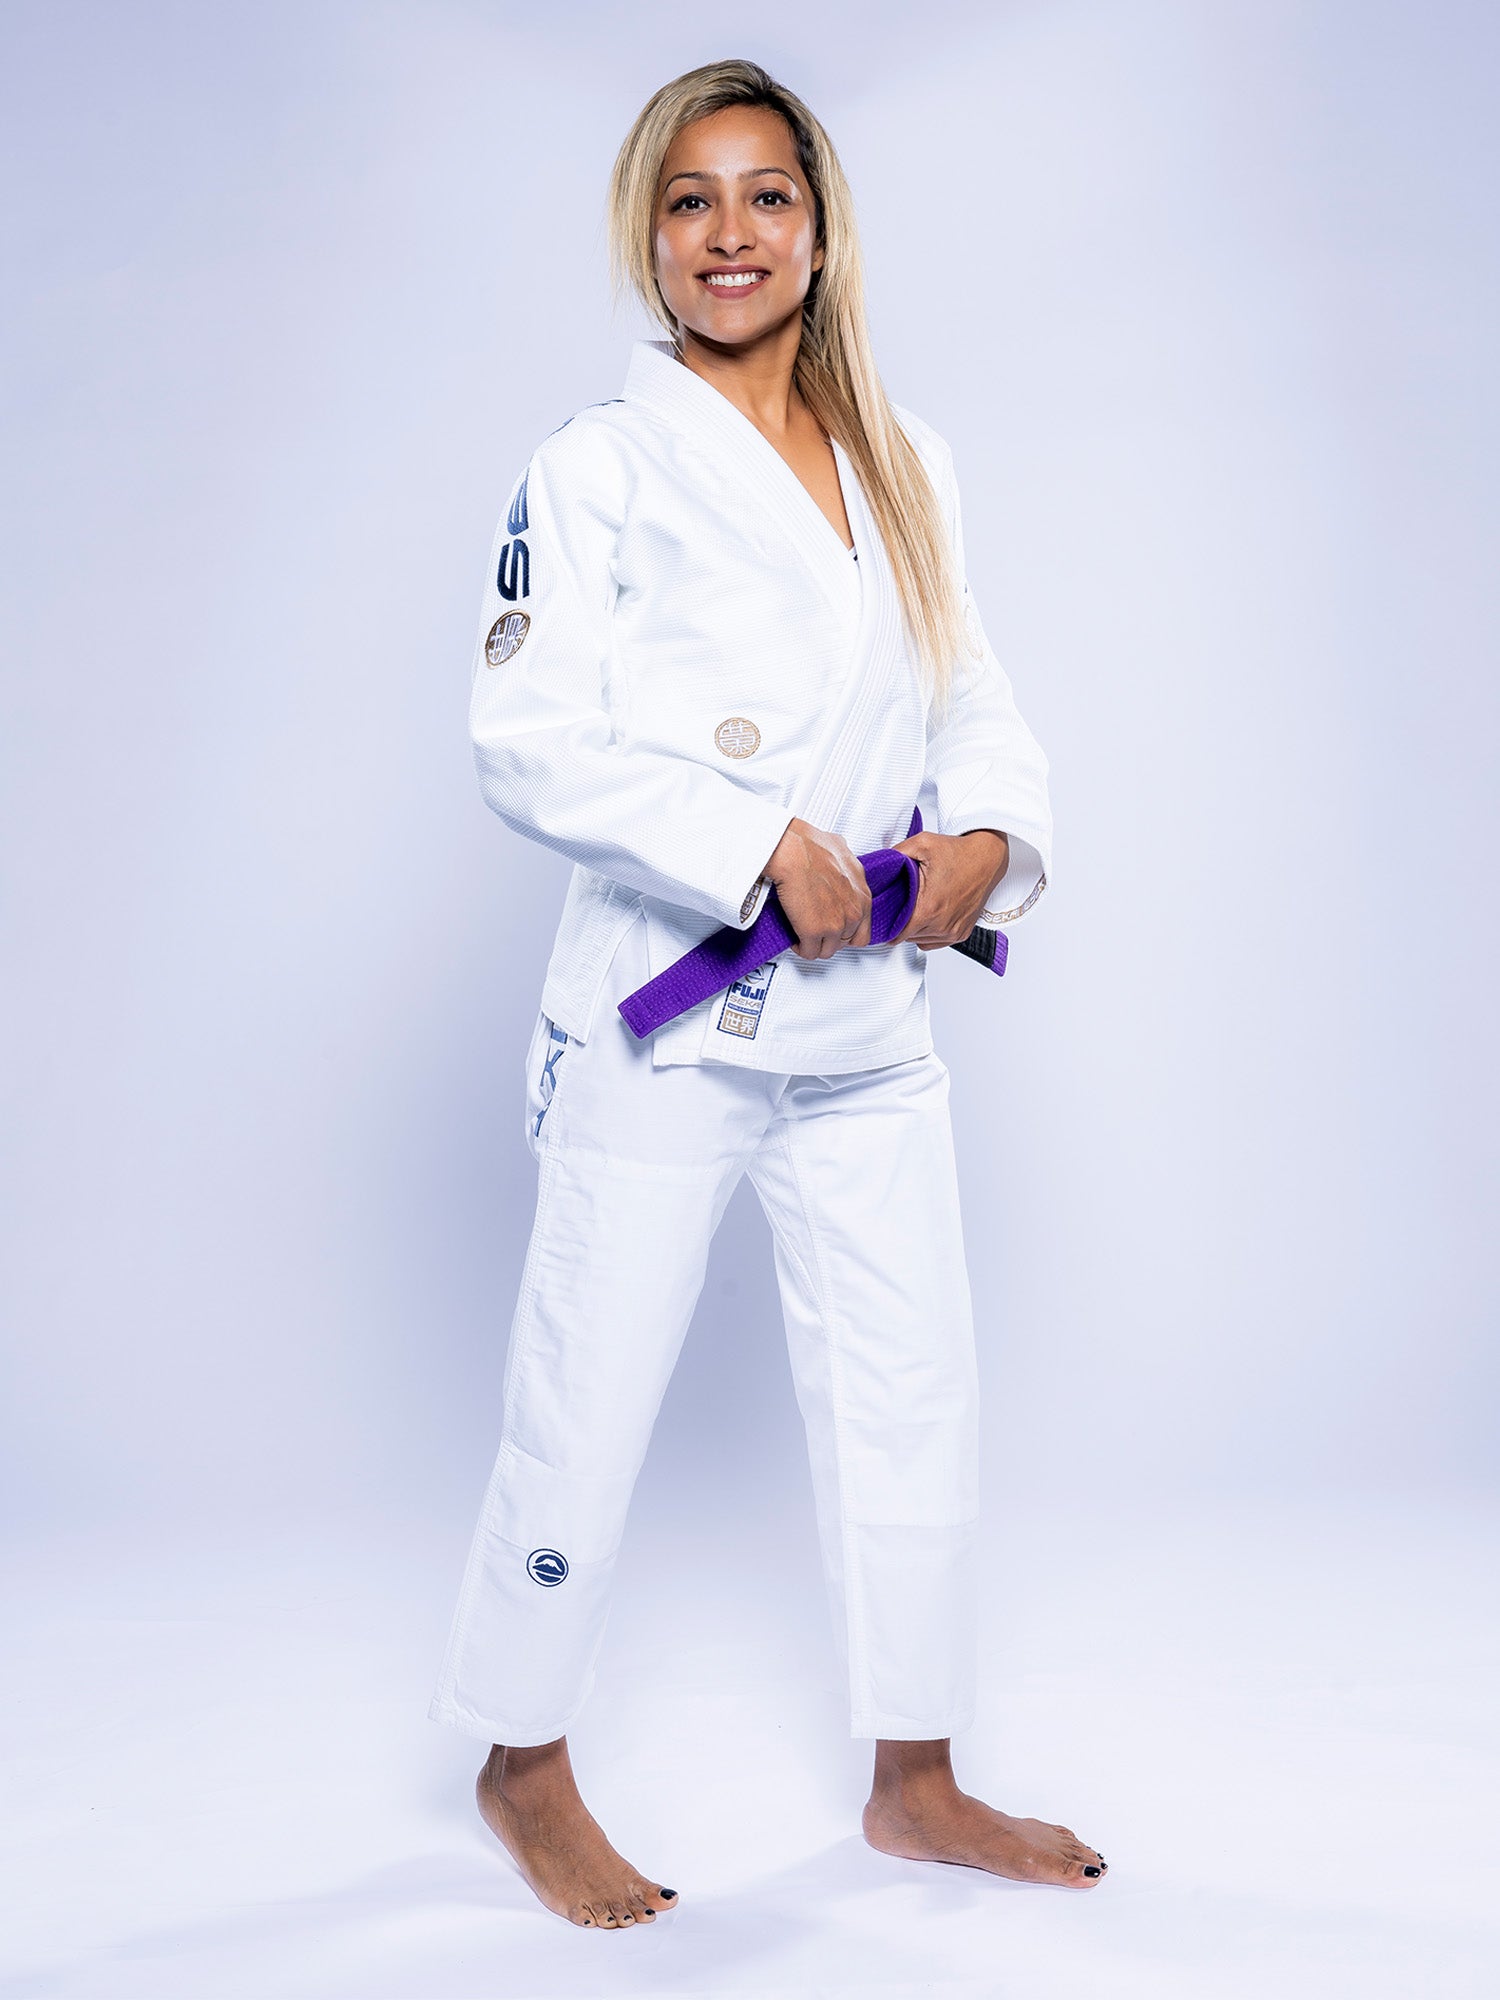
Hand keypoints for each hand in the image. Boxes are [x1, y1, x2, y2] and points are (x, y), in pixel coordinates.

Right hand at [764, 818, 872, 960]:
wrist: (792, 851)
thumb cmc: (810, 846)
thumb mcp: (841, 851)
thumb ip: (846, 864)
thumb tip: (839, 862)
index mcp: (862, 895)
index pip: (863, 930)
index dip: (846, 931)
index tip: (835, 928)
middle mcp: (854, 912)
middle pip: (845, 942)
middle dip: (830, 939)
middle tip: (817, 932)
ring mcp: (836, 924)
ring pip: (828, 950)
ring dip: (815, 945)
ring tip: (804, 936)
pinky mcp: (814, 932)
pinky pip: (809, 952)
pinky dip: (800, 948)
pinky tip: (794, 938)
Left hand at [892, 829, 1009, 949]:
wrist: (988, 857)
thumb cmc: (959, 852)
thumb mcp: (922, 844)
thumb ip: (896, 853)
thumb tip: (879, 862)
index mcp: (928, 908)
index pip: (896, 933)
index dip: (886, 925)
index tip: (883, 916)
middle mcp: (942, 924)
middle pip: (907, 937)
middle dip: (900, 923)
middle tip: (899, 905)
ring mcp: (953, 931)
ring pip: (921, 941)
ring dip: (914, 929)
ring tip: (915, 908)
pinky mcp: (961, 933)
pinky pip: (936, 942)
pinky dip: (929, 934)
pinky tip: (927, 917)